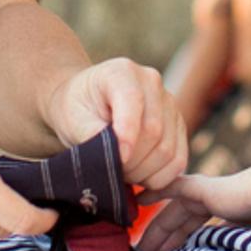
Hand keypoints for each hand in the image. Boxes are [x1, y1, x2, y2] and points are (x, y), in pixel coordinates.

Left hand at [43, 56, 189, 190]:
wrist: (87, 106)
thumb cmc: (76, 110)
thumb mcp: (72, 118)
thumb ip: (91, 133)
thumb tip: (115, 156)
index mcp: (122, 72)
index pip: (133, 102)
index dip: (127, 136)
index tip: (117, 160)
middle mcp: (152, 83)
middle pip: (154, 131)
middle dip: (131, 161)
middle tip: (111, 172)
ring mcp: (169, 103)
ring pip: (167, 150)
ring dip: (144, 172)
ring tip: (122, 172)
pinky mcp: (178, 126)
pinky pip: (178, 160)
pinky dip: (160, 177)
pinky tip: (139, 177)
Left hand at [149, 155, 250, 232]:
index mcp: (244, 216)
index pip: (207, 229)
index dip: (187, 242)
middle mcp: (230, 202)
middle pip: (188, 220)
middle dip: (167, 237)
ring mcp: (221, 192)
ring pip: (179, 209)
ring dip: (159, 227)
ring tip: (142, 246)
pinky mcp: (212, 188)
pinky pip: (177, 187)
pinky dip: (158, 192)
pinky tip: (141, 200)